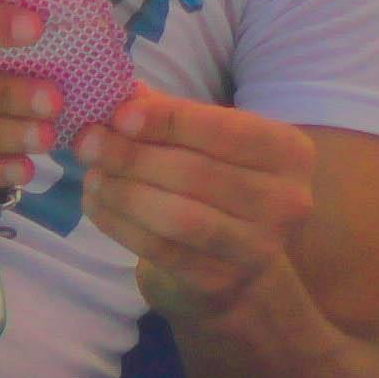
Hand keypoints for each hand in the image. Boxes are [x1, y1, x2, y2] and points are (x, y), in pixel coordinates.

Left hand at [72, 89, 322, 329]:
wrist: (239, 267)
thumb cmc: (221, 186)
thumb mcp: (210, 143)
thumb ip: (173, 115)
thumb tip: (123, 96)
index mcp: (289, 154)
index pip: (226, 131)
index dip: (169, 120)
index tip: (119, 115)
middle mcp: (286, 202)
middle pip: (196, 173)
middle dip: (133, 155)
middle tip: (89, 142)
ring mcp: (257, 248)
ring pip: (177, 216)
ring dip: (123, 192)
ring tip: (91, 175)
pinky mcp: (221, 281)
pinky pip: (159, 249)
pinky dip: (119, 224)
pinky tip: (96, 204)